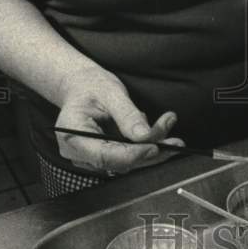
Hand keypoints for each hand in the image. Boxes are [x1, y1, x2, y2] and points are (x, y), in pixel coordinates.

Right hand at [55, 67, 182, 174]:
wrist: (81, 86)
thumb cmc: (91, 86)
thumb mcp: (111, 92)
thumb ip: (127, 115)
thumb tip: (145, 136)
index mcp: (72, 134)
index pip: (105, 155)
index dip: (133, 155)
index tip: (156, 147)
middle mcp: (78, 151)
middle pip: (118, 162)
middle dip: (150, 152)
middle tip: (175, 140)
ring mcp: (90, 156)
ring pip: (127, 162)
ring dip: (152, 147)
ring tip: (168, 125)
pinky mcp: (103, 155)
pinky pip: (127, 156)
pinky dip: (145, 145)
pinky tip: (158, 130)